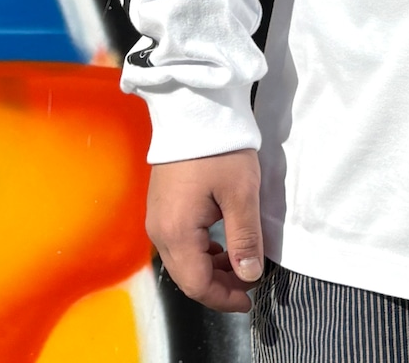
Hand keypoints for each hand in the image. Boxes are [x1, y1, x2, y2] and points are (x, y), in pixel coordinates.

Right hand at [146, 148, 263, 312]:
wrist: (194, 110)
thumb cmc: (220, 149)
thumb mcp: (241, 193)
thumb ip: (245, 237)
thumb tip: (250, 275)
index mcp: (177, 233)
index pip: (197, 284)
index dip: (224, 298)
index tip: (251, 297)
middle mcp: (159, 232)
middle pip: (187, 277)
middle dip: (219, 286)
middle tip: (250, 282)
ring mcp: (157, 219)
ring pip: (183, 261)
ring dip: (211, 269)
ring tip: (241, 263)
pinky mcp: (162, 207)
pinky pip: (179, 243)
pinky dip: (201, 252)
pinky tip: (221, 245)